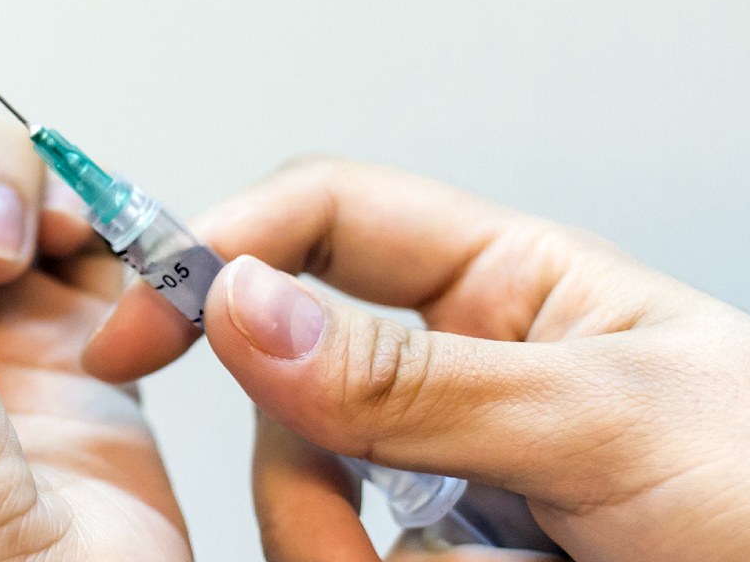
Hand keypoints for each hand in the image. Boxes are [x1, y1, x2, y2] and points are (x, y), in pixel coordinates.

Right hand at [84, 157, 749, 560]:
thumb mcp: (608, 424)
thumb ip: (412, 375)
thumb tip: (243, 305)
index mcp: (509, 287)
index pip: (326, 221)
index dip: (221, 251)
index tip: (141, 325)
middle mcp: (460, 378)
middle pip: (288, 384)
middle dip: (311, 469)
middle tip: (366, 530)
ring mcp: (447, 483)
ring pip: (308, 497)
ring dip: (365, 557)